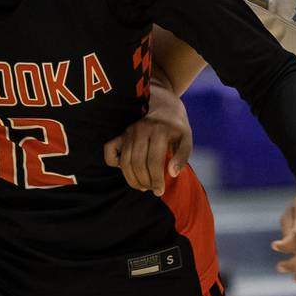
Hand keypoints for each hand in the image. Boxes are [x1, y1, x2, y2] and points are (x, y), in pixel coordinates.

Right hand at [105, 81, 192, 196]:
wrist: (164, 104)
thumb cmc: (176, 126)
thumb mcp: (186, 138)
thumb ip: (182, 156)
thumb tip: (172, 174)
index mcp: (159, 130)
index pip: (154, 161)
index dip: (156, 179)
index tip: (160, 191)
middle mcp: (141, 129)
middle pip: (137, 163)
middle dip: (144, 182)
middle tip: (152, 189)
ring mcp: (128, 131)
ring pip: (124, 161)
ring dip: (132, 179)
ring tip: (142, 186)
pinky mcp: (120, 133)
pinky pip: (109, 150)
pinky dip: (113, 162)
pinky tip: (126, 169)